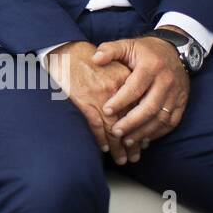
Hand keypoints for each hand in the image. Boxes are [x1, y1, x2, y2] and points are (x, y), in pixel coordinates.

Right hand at [45, 41, 133, 162]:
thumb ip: (126, 83)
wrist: (68, 52)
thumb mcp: (114, 66)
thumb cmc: (90, 59)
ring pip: (114, 129)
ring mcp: (100, 98)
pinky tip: (105, 149)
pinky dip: (101, 140)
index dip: (142, 128)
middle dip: (132, 143)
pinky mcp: (84, 102)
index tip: (144, 141)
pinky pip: (96, 127)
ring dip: (119, 147)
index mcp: (126, 81)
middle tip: (135, 156)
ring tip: (123, 159)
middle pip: (129, 123)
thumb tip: (136, 104)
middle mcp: (116, 91)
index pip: (139, 110)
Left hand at [93, 34, 189, 157]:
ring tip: (127, 140)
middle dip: (132, 122)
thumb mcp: (127, 44)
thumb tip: (95, 59)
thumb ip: (110, 50)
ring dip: (144, 132)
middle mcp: (166, 81)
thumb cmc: (144, 50)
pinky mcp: (182, 102)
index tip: (106, 111)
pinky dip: (158, 132)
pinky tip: (144, 139)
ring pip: (161, 118)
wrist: (175, 50)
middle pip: (150, 107)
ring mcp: (176, 93)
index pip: (135, 87)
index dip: (121, 100)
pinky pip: (172, 122)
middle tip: (115, 132)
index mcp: (151, 66)